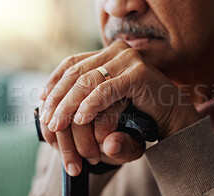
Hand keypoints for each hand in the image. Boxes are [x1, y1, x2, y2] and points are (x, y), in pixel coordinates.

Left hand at [39, 41, 200, 174]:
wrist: (172, 117)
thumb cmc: (136, 111)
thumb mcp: (103, 105)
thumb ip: (79, 98)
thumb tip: (41, 96)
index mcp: (107, 55)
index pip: (72, 63)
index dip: (54, 80)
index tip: (41, 98)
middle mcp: (116, 52)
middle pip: (76, 73)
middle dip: (58, 98)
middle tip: (47, 120)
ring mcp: (127, 60)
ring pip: (87, 81)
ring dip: (68, 105)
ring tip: (57, 125)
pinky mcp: (137, 74)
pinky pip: (106, 90)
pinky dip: (90, 106)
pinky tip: (79, 119)